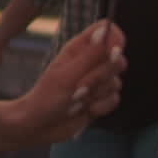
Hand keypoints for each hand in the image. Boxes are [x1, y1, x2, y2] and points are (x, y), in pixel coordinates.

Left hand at [12, 19, 126, 144]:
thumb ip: (90, 56)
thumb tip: (105, 31)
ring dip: (98, 93)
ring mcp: (95, 80)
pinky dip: (102, 106)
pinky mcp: (99, 98)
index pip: (106, 30)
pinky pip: (115, 98)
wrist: (39, 127)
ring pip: (116, 81)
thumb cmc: (46, 98)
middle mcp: (88, 61)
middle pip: (117, 57)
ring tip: (76, 100)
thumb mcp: (67, 76)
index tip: (114, 52)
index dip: (115, 38)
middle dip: (103, 75)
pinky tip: (87, 110)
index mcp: (77, 49)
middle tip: (80, 86)